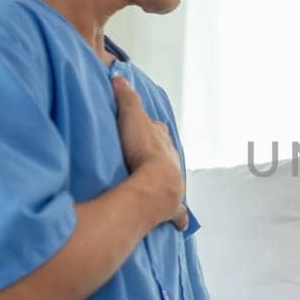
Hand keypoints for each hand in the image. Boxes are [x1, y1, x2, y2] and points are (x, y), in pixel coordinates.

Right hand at [112, 76, 187, 229]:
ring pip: (174, 182)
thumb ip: (126, 97)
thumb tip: (118, 75)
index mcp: (162, 141)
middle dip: (161, 156)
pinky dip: (180, 219)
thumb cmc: (144, 151)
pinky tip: (181, 225)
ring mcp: (174, 184)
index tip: (144, 129)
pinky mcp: (173, 207)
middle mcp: (172, 161)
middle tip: (151, 159)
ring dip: (168, 183)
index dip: (150, 129)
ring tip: (161, 187)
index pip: (157, 130)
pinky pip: (179, 214)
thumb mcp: (132, 118)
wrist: (157, 184)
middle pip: (167, 155)